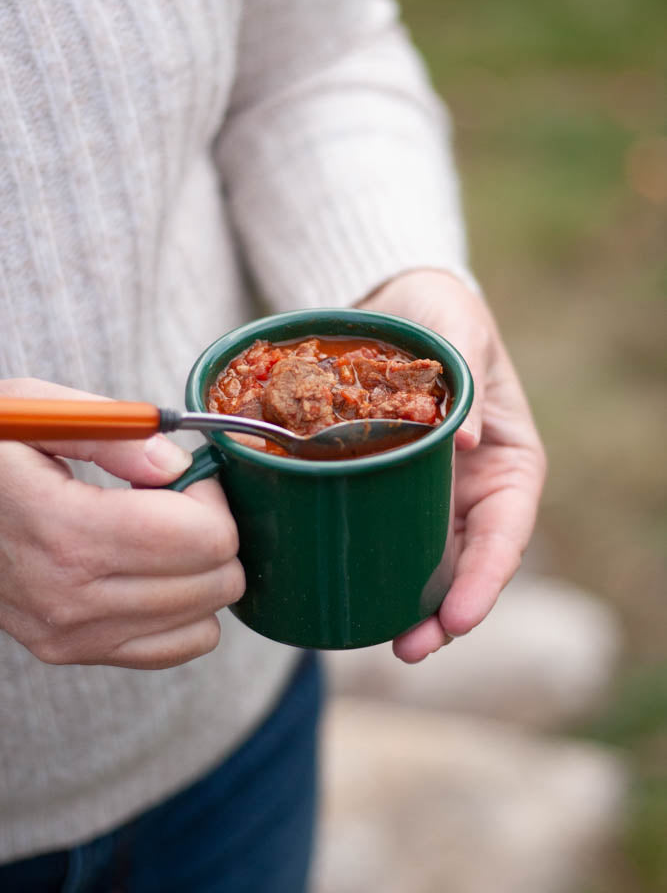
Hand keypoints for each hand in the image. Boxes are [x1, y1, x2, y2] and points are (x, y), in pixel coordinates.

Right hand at [0, 379, 243, 669]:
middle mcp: (72, 598)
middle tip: (175, 501)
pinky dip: (185, 609)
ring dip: (199, 571)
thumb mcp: (38, 413)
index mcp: (67, 531)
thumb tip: (176, 465)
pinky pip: (180, 646)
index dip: (211, 496)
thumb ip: (117, 435)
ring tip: (157, 534)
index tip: (185, 474)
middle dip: (213, 531)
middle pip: (216, 580)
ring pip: (206, 618)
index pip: (204, 538)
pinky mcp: (74, 651)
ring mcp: (73, 634)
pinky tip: (153, 570)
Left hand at [360, 270, 546, 662]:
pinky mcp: (383, 491)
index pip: (506, 534)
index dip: (487, 580)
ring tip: (385, 642)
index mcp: (507, 464)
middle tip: (412, 646)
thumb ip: (467, 374)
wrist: (392, 306)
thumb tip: (470, 441)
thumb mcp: (460, 328)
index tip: (462, 615)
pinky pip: (381, 535)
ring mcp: (429, 497)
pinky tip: (344, 592)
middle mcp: (472, 492)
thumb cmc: (440, 314)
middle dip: (446, 614)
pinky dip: (370, 568)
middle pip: (467, 566)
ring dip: (408, 607)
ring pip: (426, 565)